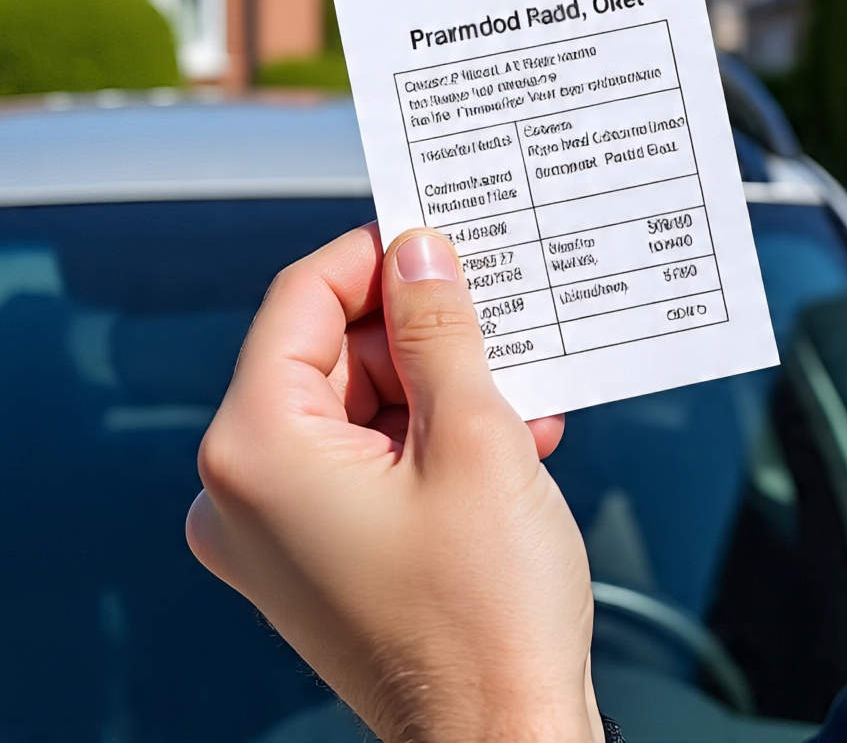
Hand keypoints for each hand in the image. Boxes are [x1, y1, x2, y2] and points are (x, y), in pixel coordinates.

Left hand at [186, 224, 600, 742]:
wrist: (501, 742)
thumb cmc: (485, 614)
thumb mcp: (474, 437)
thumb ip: (439, 329)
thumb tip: (420, 254)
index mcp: (258, 452)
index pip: (302, 301)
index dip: (374, 256)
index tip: (435, 234)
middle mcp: (245, 491)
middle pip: (330, 352)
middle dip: (420, 330)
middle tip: (496, 311)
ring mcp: (277, 530)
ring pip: (358, 404)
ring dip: (441, 386)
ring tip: (522, 387)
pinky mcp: (318, 554)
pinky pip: (367, 458)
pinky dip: (434, 437)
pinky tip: (512, 435)